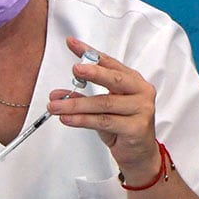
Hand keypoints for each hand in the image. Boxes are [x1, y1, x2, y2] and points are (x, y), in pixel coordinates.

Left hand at [48, 37, 159, 176]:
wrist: (140, 154)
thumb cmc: (123, 127)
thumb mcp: (102, 109)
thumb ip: (83, 97)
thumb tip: (57, 95)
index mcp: (133, 81)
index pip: (110, 62)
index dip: (90, 53)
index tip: (73, 44)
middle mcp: (141, 92)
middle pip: (114, 79)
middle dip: (93, 73)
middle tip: (75, 69)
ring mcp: (142, 110)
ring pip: (105, 104)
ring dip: (77, 104)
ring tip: (56, 106)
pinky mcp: (137, 128)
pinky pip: (105, 121)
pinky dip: (83, 120)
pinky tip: (68, 119)